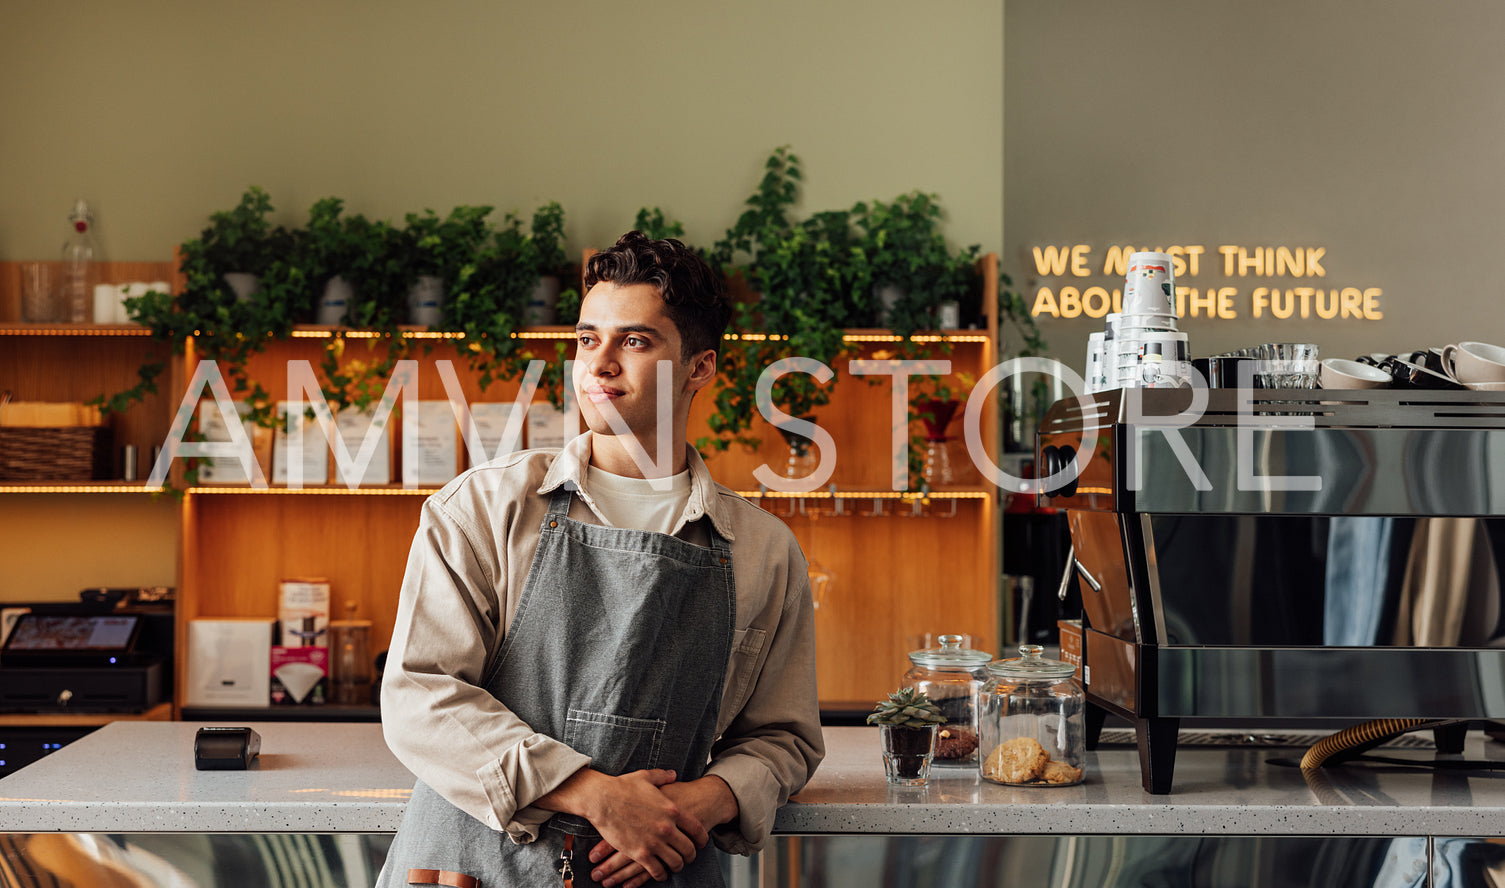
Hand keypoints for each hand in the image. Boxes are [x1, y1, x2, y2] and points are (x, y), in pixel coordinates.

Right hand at [537, 768, 704, 883]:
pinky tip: (660, 874)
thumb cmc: (622, 786)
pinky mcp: (640, 853)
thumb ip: (663, 776)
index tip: (701, 843)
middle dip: (691, 855)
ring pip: (675, 862)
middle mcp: (667, 828)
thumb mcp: (646, 777)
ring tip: (675, 866)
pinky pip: (657, 870)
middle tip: (689, 858)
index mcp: (672, 810)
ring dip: (677, 866)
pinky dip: (661, 875)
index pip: (697, 829)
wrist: (601, 799)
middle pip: (689, 848)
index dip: (702, 838)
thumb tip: (673, 774)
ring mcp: (654, 842)